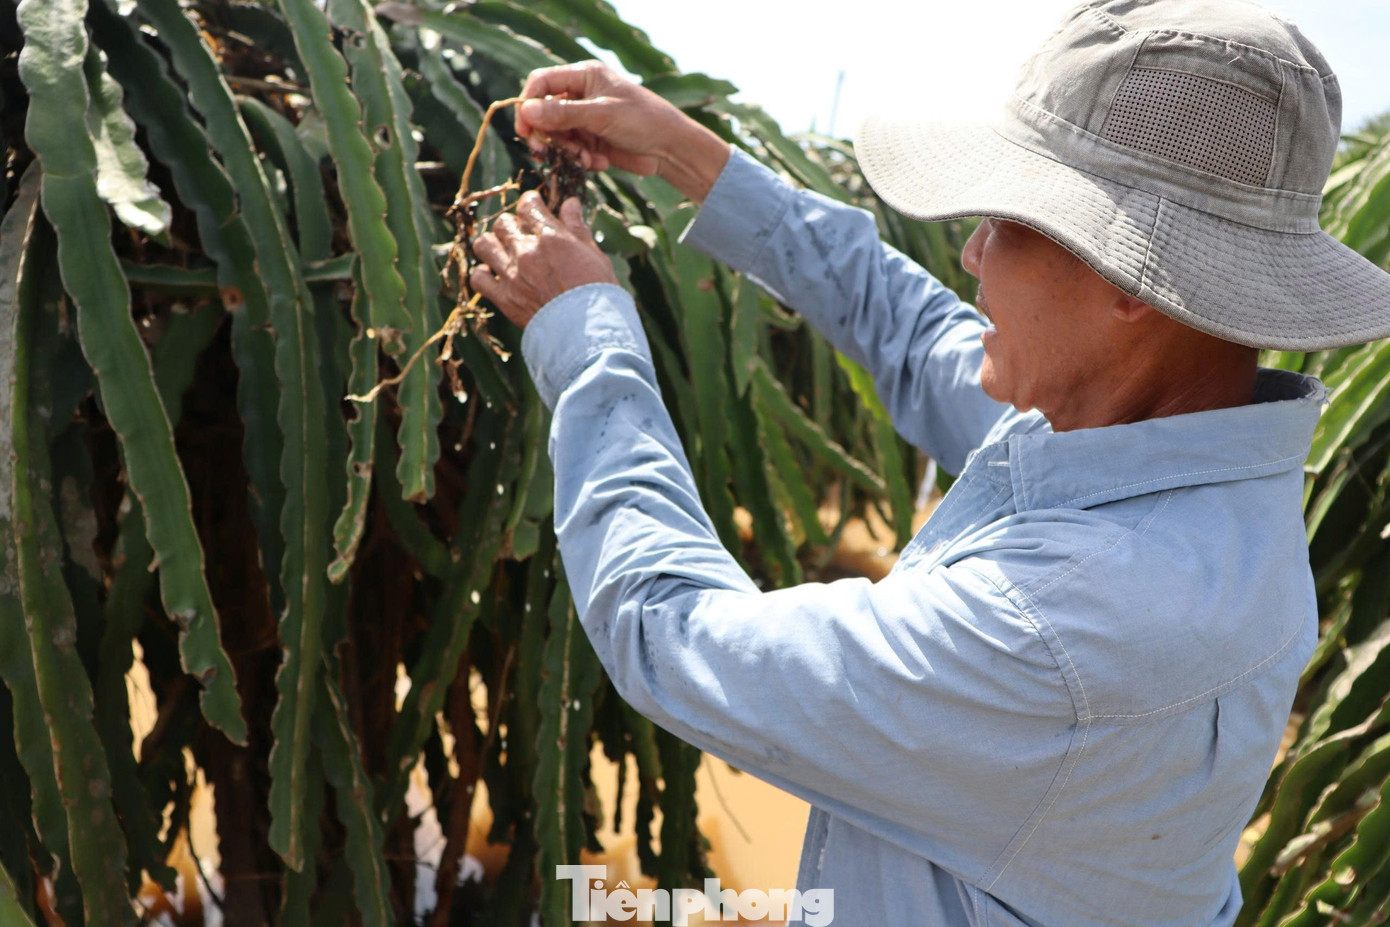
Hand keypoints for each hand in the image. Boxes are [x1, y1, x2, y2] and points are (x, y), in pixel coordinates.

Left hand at [469, 191, 618, 328]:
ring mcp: (511, 275)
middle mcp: (526, 252)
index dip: (531, 202)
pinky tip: (494, 275)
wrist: (588, 334)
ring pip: (484, 244)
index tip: (534, 206)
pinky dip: (482, 274)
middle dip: (513, 224)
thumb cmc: (598, 293)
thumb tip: (570, 203)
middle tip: (523, 234)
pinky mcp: (504, 299)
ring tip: (504, 251)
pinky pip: (478, 279)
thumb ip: (576, 227)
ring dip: (492, 244)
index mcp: (550, 237)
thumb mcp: (593, 254)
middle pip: (503, 223)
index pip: (528, 205)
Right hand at [516, 60, 730, 202]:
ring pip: (557, 135)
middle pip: (544, 112)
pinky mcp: (592, 141)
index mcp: (584, 76)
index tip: (525, 128)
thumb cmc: (643, 120)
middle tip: (544, 152)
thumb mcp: (602, 114)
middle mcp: (581, 95)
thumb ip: (563, 113)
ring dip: (566, 150)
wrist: (671, 149)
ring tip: (585, 158)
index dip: (528, 103)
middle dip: (546, 134)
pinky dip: (581, 159)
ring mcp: (586, 119)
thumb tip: (527, 110)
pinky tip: (600, 162)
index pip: (541, 82)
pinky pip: (572, 150)